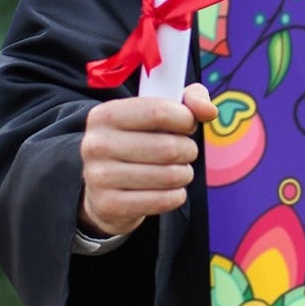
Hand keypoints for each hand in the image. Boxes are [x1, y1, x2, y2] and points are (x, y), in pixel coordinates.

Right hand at [78, 82, 217, 237]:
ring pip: (169, 176)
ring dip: (184, 174)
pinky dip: (176, 196)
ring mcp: (99, 177)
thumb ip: (189, 100)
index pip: (159, 111)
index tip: (188, 125)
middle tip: (185, 152)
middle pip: (168, 147)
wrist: (103, 188)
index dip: (186, 119)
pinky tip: (170, 190)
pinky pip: (163, 200)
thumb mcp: (158, 112)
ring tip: (178, 171)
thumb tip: (208, 110)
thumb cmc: (138, 142)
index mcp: (105, 115)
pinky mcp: (109, 205)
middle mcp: (96, 144)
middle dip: (188, 150)